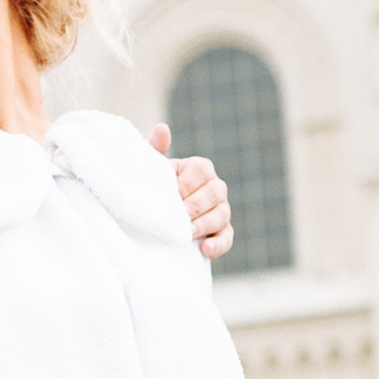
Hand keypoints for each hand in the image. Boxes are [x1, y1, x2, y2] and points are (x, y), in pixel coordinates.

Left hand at [149, 124, 233, 259]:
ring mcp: (221, 211)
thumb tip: (162, 128)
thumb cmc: (154, 189)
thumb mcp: (152, 170)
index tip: (173, 194)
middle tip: (179, 216)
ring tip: (186, 234)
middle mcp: (214, 188)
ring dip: (204, 225)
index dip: (188, 184)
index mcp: (199, 169)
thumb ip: (155, 150)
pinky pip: (227, 238)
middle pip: (216, 192)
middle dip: (196, 206)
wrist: (153, 218)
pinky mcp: (221, 233)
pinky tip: (205, 249)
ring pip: (222, 215)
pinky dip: (218, 245)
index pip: (202, 170)